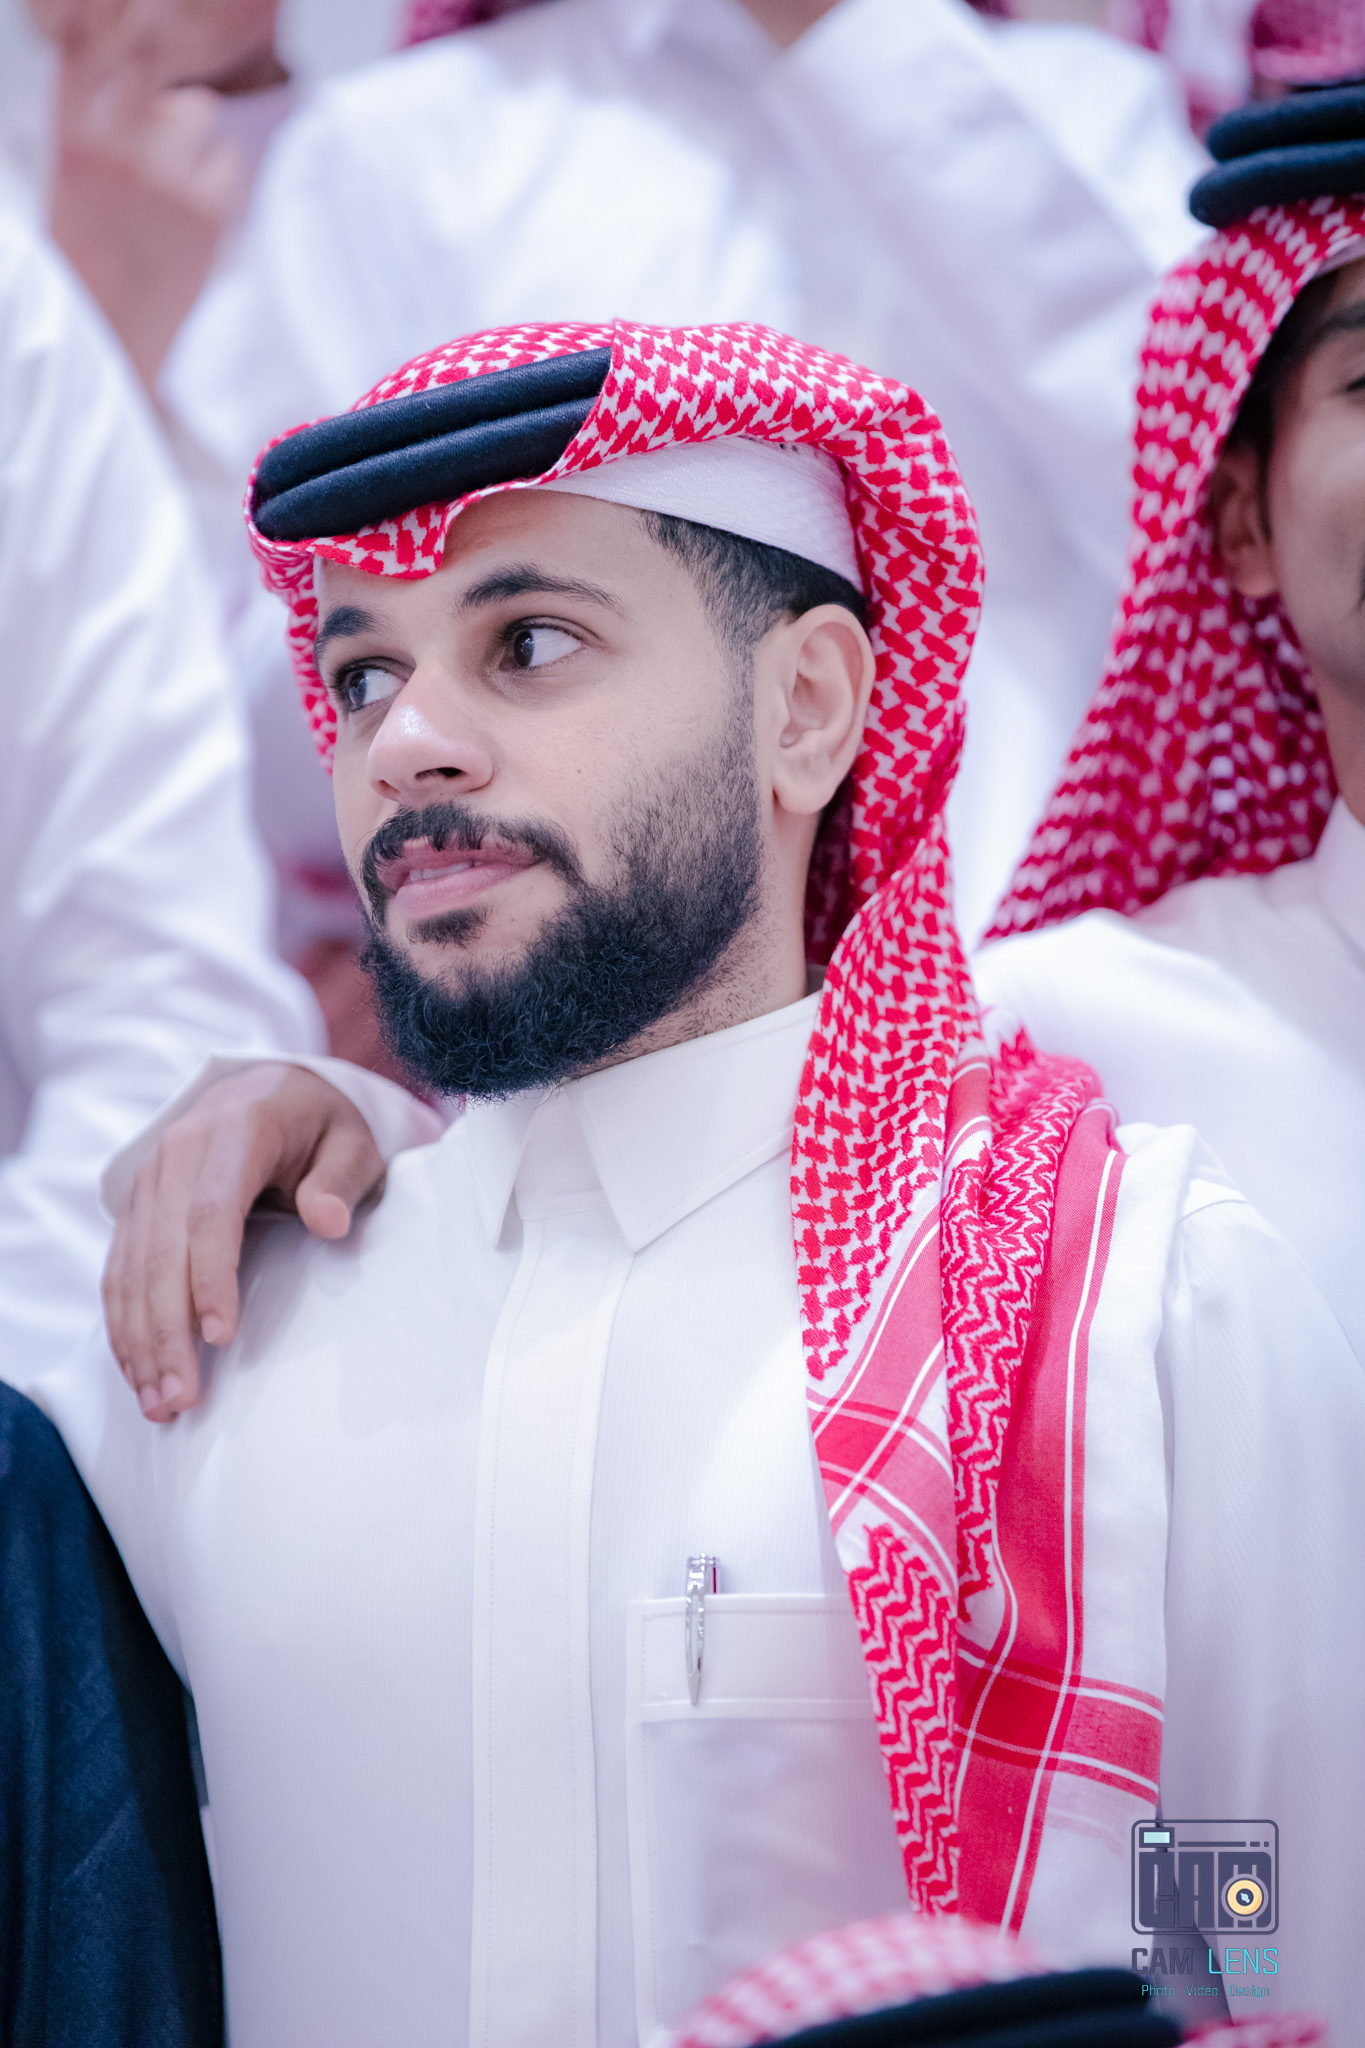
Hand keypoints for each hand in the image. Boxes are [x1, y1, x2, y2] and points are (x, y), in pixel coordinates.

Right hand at [35, 0, 284, 384]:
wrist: (110, 345)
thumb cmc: (82, 268)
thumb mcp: (64, 183)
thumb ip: (85, 124)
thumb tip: (109, 64)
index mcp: (70, 138)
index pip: (86, 42)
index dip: (110, 17)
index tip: (128, 9)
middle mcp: (118, 146)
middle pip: (150, 49)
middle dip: (156, 45)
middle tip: (161, 51)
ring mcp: (167, 177)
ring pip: (197, 109)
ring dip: (189, 132)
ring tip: (169, 180)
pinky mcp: (211, 212)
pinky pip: (228, 162)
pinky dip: (218, 182)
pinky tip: (193, 217)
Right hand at [102, 1064, 384, 1423]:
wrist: (268, 1090)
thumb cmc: (318, 1125)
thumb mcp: (351, 1141)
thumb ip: (342, 1179)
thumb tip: (327, 1222)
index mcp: (233, 1133)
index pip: (211, 1213)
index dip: (211, 1277)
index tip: (221, 1337)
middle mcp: (177, 1154)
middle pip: (161, 1251)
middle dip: (166, 1330)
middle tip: (179, 1397)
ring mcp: (149, 1181)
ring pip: (131, 1268)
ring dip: (139, 1339)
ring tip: (158, 1403)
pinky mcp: (136, 1208)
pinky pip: (118, 1270)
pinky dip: (124, 1324)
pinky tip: (137, 1371)